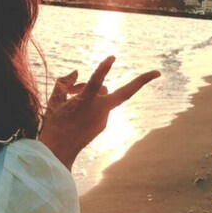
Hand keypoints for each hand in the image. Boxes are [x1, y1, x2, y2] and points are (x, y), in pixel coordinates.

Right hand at [38, 56, 160, 168]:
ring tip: (70, 94)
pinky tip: (75, 108)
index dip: (103, 69)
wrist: (58, 154)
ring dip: (93, 90)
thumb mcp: (54, 101)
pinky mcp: (103, 125)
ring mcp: (104, 119)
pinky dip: (92, 103)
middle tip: (158, 72)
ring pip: (105, 96)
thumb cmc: (53, 125)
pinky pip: (101, 107)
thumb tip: (75, 72)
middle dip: (141, 81)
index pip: (96, 82)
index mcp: (84, 103)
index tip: (112, 58)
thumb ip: (64, 83)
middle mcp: (99, 110)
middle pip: (124, 93)